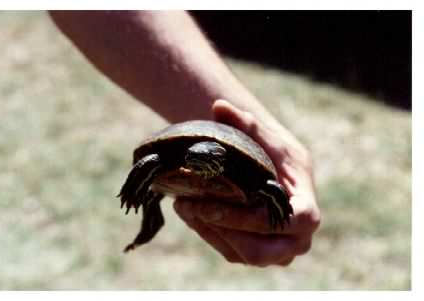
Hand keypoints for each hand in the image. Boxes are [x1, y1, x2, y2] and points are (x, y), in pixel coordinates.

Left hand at [173, 99, 320, 266]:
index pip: (292, 221)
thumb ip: (245, 122)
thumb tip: (218, 106)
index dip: (255, 218)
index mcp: (306, 209)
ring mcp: (277, 251)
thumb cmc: (272, 153)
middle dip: (224, 228)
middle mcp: (296, 238)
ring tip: (183, 206)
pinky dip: (208, 234)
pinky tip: (190, 213)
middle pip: (263, 250)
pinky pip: (231, 253)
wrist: (270, 171)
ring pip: (242, 255)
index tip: (216, 200)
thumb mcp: (264, 136)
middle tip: (190, 205)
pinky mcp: (257, 254)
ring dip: (210, 232)